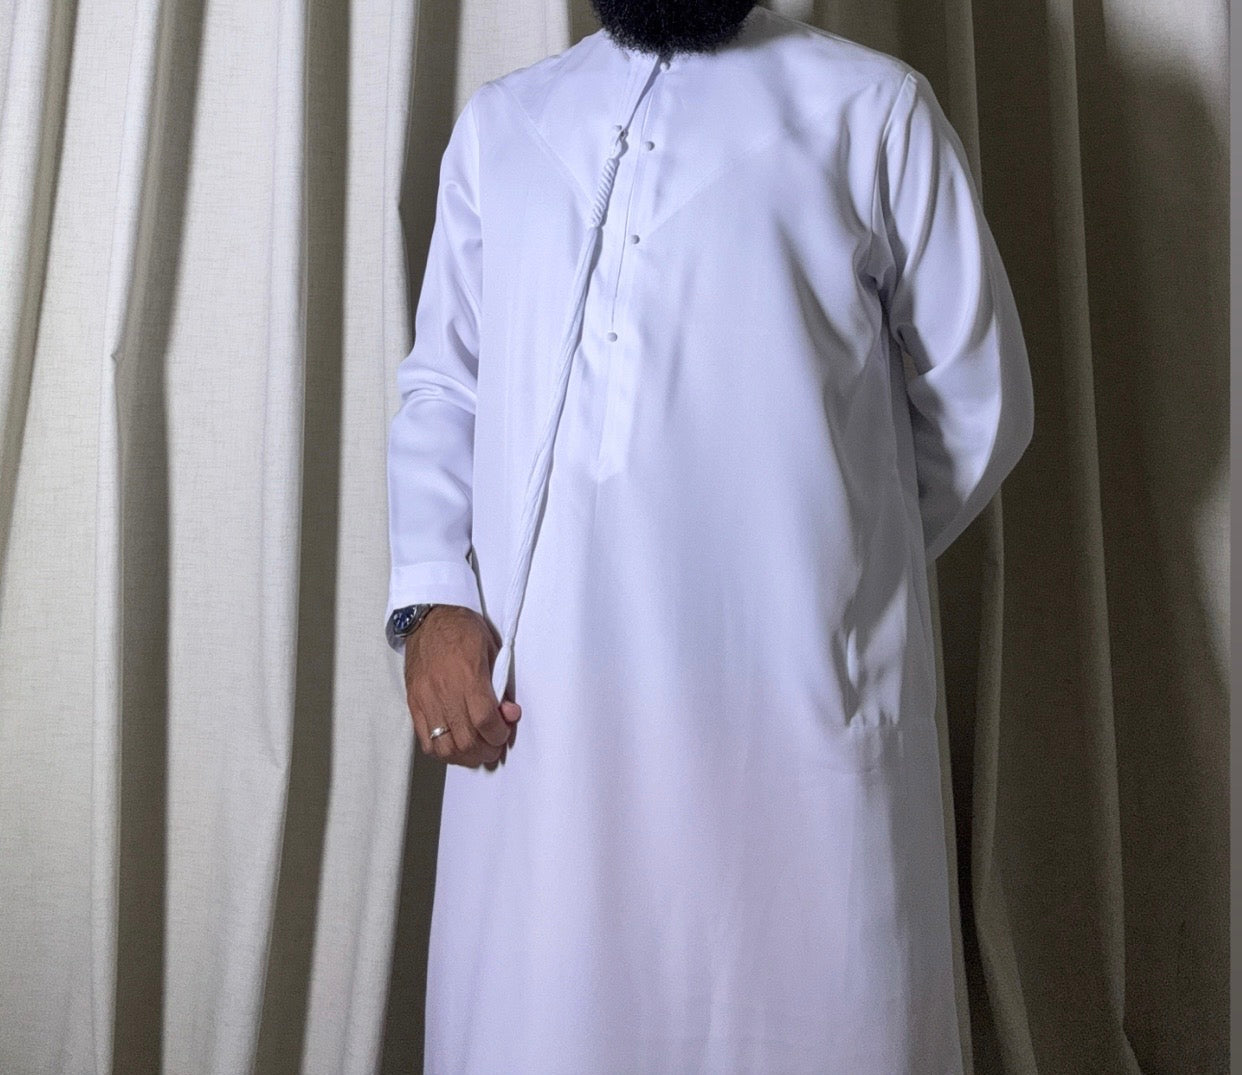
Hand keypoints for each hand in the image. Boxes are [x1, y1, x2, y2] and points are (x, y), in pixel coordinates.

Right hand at [404, 604, 521, 767]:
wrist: (429, 617)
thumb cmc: (462, 629)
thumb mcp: (492, 649)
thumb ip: (500, 685)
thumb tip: (508, 713)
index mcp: (468, 675)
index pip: (485, 720)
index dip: (499, 734)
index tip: (504, 731)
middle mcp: (445, 691)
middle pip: (466, 740)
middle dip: (486, 751)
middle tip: (494, 746)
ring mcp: (426, 699)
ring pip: (445, 747)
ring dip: (465, 756)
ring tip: (476, 750)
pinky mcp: (414, 704)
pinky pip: (426, 740)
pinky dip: (443, 750)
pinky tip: (455, 745)